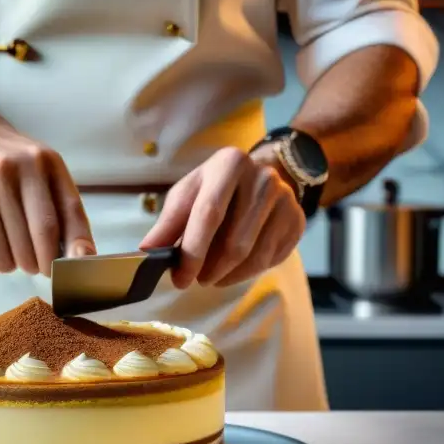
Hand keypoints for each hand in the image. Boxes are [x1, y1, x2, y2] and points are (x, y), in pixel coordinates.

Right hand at [0, 107, 94, 276]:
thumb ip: (68, 211)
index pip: (54, 225)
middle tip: (32, 258)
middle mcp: (5, 173)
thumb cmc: (10, 160)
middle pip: (30, 249)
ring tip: (7, 244)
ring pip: (3, 260)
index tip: (63, 273)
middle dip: (36, 265)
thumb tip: (84, 258)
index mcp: (38, 162)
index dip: (62, 258)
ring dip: (10, 265)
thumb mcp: (45, 170)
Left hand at [139, 147, 305, 288]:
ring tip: (211, 276)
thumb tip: (146, 252)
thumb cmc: (215, 189)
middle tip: (196, 280)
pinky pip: (270, 261)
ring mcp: (285, 200)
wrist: (260, 176)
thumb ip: (167, 224)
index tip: (179, 279)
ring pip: (253, 256)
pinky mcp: (297, 221)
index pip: (209, 214)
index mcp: (229, 164)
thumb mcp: (188, 195)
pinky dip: (245, 274)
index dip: (192, 252)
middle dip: (210, 270)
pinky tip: (233, 269)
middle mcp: (262, 178)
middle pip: (234, 243)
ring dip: (227, 276)